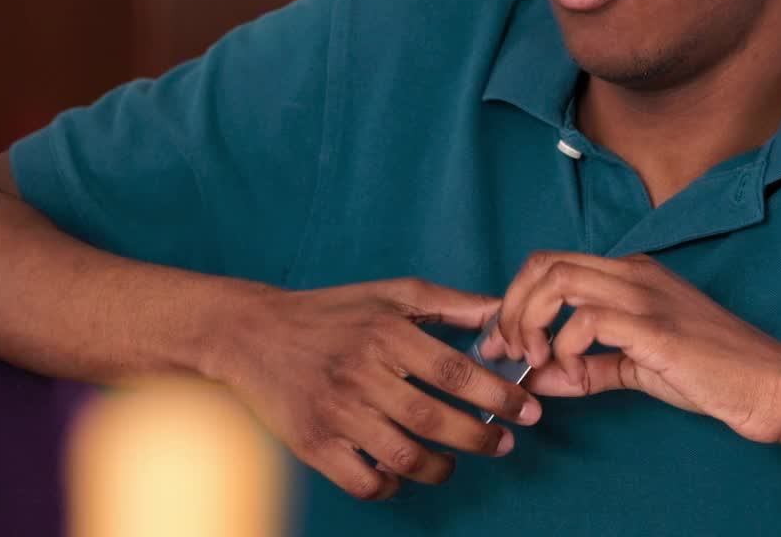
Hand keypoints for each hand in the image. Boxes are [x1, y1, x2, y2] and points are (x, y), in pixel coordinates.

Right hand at [210, 278, 543, 501]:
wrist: (252, 334)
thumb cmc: (331, 312)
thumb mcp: (390, 294)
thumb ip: (449, 303)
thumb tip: (500, 314)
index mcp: (386, 334)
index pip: (456, 372)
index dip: (499, 395)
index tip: (528, 410)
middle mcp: (362, 374)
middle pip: (436, 419)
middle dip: (481, 437)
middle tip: (504, 444)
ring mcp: (336, 413)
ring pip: (405, 456)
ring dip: (441, 467)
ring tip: (455, 462)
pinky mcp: (312, 443)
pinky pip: (364, 482)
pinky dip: (392, 486)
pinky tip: (404, 474)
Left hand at [482, 252, 780, 443]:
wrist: (773, 383)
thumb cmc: (713, 373)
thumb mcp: (637, 367)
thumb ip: (587, 368)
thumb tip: (537, 378)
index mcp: (630, 274)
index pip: (551, 265)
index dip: (515, 301)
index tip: (501, 343)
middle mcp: (633, 273)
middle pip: (543, 264)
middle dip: (511, 309)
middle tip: (508, 353)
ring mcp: (645, 294)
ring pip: (558, 280)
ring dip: (533, 323)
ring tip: (540, 362)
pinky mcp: (655, 325)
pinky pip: (588, 319)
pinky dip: (568, 348)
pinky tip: (579, 376)